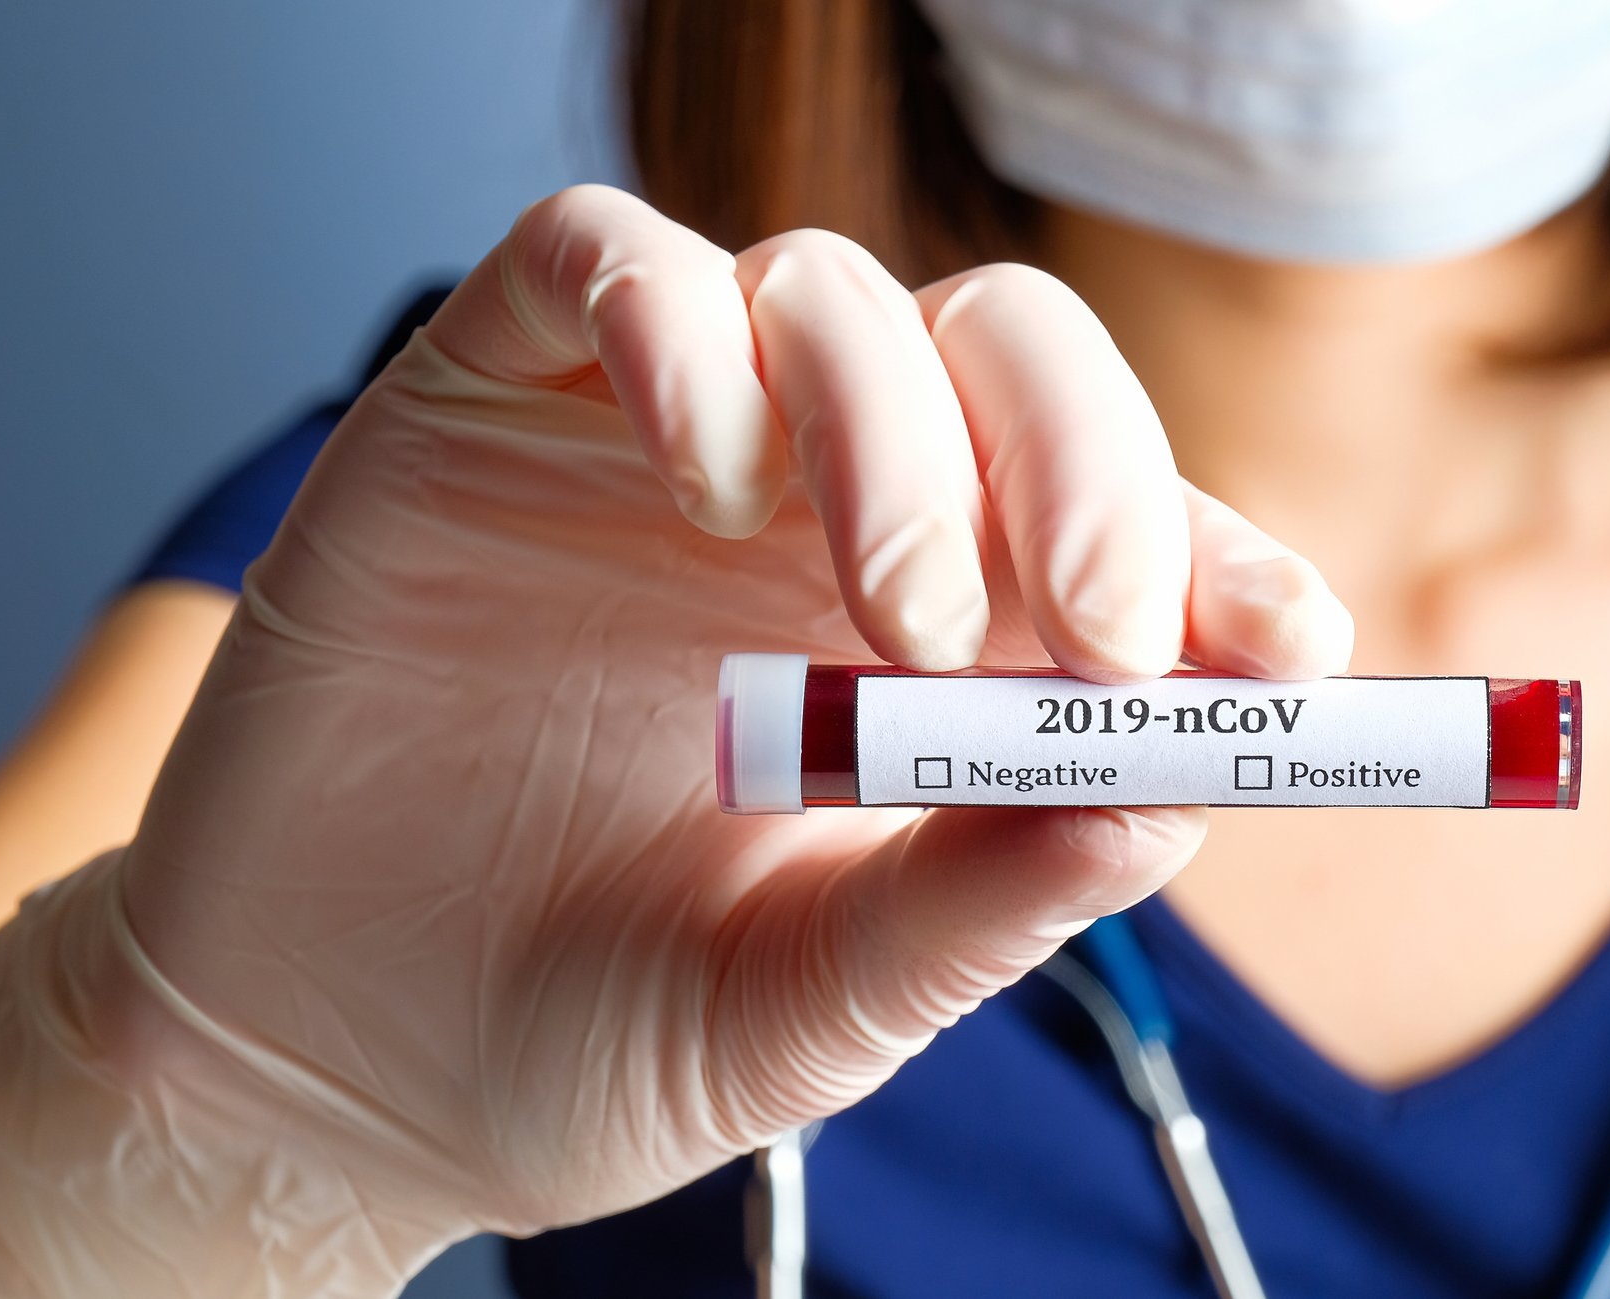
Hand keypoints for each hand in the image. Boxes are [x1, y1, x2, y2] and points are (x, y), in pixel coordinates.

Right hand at [0, 185, 1350, 1296]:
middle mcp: (815, 512)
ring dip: (903, 432)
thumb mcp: (816, 1003)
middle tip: (1107, 625)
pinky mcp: (488, 400)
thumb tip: (1173, 803)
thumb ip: (979, 903)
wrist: (324, 1068)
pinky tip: (713, 479)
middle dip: (1092, 471)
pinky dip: (683, 333)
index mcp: (933, 642)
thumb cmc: (584, 1033)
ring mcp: (657, 444)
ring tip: (896, 617)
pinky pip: (602, 264)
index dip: (1222, 559)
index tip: (1285, 656)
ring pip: (830, 291)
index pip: (1118, 527)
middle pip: (1007, 356)